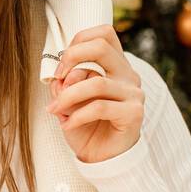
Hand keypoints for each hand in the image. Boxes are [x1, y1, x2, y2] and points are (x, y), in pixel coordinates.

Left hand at [45, 25, 143, 163]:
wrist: (103, 157)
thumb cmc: (87, 125)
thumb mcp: (69, 100)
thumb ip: (64, 84)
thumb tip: (58, 78)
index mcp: (115, 65)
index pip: (104, 34)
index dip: (79, 41)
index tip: (62, 63)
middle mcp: (127, 74)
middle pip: (101, 47)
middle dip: (72, 58)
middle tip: (58, 78)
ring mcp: (133, 93)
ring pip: (96, 82)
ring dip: (68, 96)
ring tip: (56, 109)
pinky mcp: (134, 113)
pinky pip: (100, 107)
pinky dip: (77, 115)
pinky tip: (67, 124)